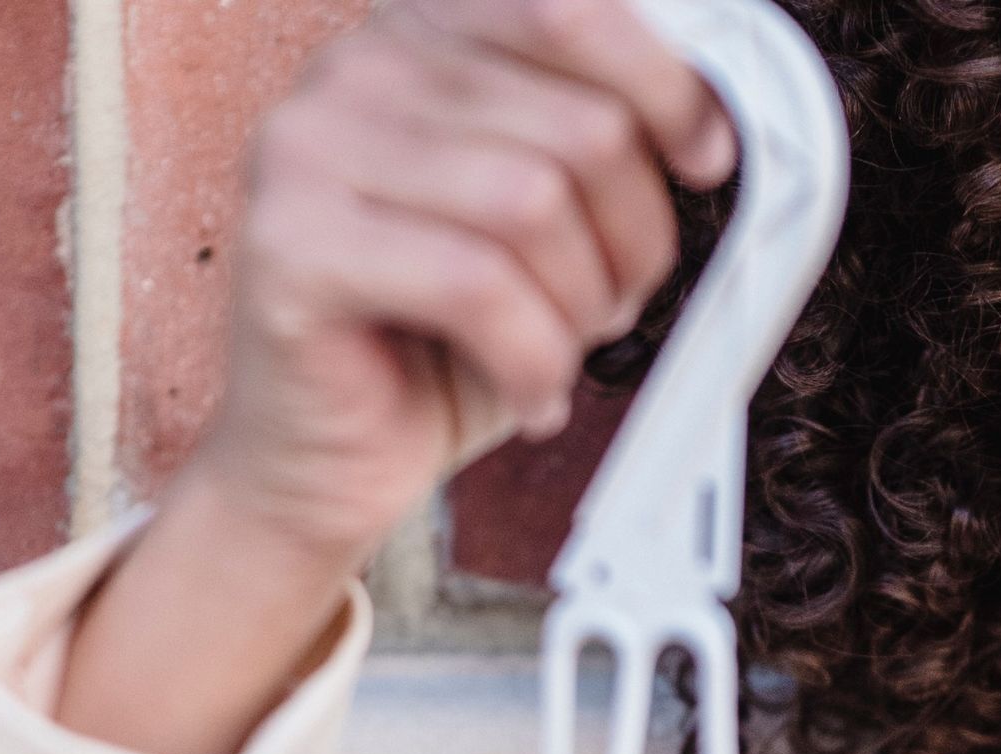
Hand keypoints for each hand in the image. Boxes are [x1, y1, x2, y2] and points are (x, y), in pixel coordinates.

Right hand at [59, 0, 733, 753]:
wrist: (325, 460)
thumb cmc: (441, 344)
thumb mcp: (542, 222)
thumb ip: (594, 142)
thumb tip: (709, 124)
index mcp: (418, 39)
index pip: (566, 11)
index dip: (663, 85)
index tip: (704, 158)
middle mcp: (353, 71)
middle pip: (576, 125)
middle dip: (631, 238)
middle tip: (613, 303)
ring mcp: (307, 152)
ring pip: (534, 204)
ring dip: (582, 306)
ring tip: (560, 350)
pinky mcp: (291, 247)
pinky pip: (477, 286)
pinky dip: (534, 360)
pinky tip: (531, 391)